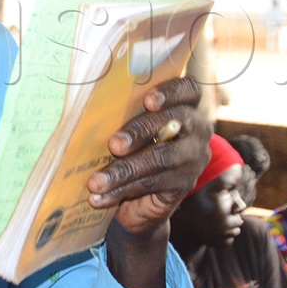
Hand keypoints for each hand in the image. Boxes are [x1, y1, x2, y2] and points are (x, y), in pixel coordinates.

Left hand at [87, 77, 212, 234]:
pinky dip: (120, 190)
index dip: (171, 92)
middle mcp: (196, 129)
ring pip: (159, 159)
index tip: (149, 100)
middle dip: (140, 131)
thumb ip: (124, 114)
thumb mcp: (129, 127)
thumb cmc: (131, 147)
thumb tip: (89, 112)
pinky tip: (99, 197)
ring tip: (96, 182)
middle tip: (114, 145)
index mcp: (185, 104)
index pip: (188, 89)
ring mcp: (193, 158)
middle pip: (173, 122)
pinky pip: (151, 184)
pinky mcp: (184, 184)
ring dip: (123, 170)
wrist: (141, 198)